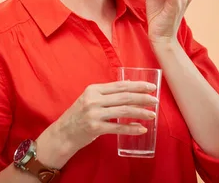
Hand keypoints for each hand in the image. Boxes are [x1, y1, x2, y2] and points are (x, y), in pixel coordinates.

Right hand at [39, 81, 158, 167]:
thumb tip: (129, 85)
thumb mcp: (90, 99)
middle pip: (124, 97)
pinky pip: (117, 128)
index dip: (137, 86)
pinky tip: (142, 128)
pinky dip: (131, 128)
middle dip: (142, 98)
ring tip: (152, 114)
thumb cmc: (78, 115)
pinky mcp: (95, 128)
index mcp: (93, 89)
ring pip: (123, 111)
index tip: (151, 87)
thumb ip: (107, 93)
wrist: (63, 133)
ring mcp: (94, 114)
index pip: (120, 86)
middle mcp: (93, 100)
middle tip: (156, 100)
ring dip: (140, 112)